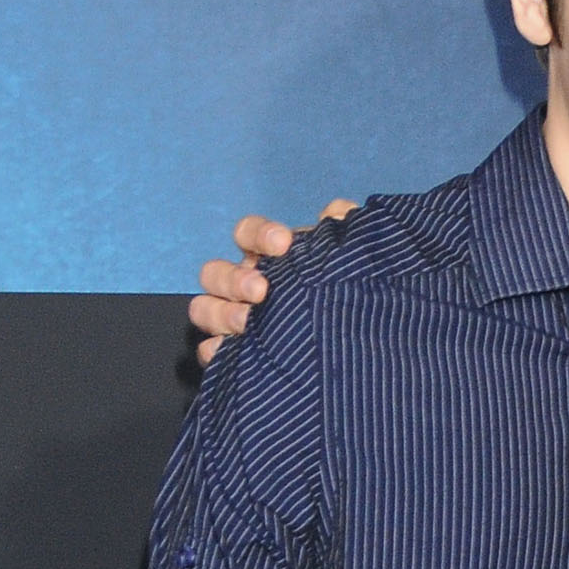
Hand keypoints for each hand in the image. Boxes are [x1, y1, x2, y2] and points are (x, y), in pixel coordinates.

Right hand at [191, 201, 355, 364]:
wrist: (363, 350)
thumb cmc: (348, 296)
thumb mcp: (353, 263)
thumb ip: (346, 231)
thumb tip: (337, 212)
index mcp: (268, 259)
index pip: (248, 234)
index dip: (259, 234)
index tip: (284, 243)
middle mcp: (246, 286)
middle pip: (215, 273)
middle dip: (234, 279)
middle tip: (261, 290)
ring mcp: (237, 320)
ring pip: (205, 309)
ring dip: (221, 313)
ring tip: (247, 323)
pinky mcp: (238, 356)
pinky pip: (212, 352)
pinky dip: (218, 350)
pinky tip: (236, 351)